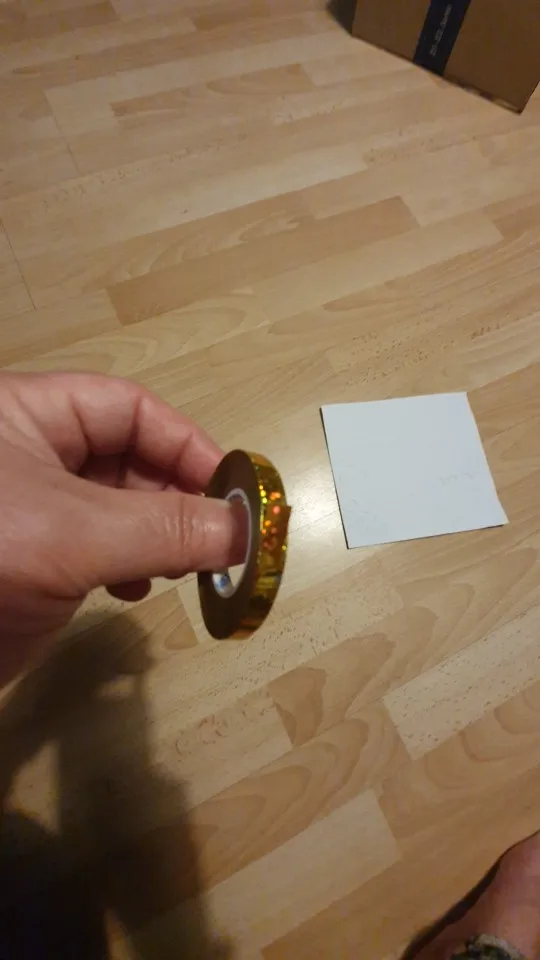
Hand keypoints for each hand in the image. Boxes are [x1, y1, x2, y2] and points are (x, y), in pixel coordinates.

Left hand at [0, 372, 244, 686]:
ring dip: (157, 534)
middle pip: (128, 456)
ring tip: (180, 567)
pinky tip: (137, 589)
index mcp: (28, 415)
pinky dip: (128, 564)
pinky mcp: (31, 557)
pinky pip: (97, 546)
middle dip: (174, 496)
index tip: (233, 491)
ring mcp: (31, 508)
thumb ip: (165, 526)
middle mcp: (31, 452)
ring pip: (117, 505)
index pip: (127, 409)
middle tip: (216, 540)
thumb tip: (248, 529)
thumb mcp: (74, 535)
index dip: (185, 444)